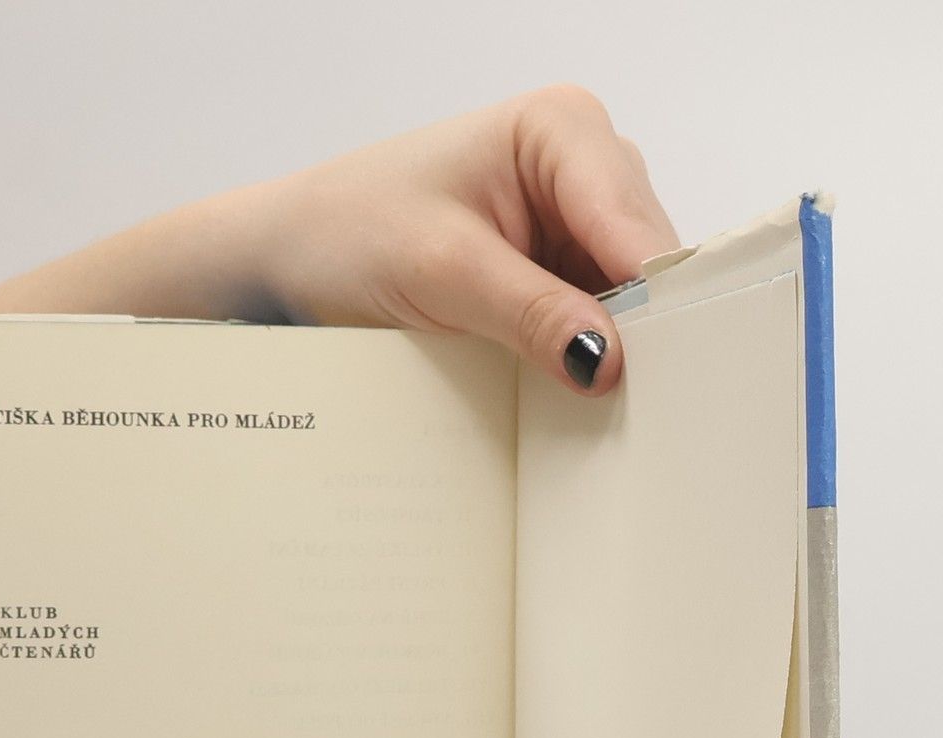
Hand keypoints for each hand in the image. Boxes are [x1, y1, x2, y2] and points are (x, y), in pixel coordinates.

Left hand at [252, 88, 678, 393]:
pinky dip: (585, 351)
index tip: (651, 376)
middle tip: (628, 403)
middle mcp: (581, 161)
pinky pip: (593, 313)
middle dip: (638, 327)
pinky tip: (572, 385)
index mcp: (562, 129)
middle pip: (644, 259)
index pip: (634, 226)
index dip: (651, 302)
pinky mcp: (551, 262)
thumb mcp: (443, 274)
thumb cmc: (348, 233)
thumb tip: (608, 361)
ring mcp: (569, 214)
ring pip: (627, 293)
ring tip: (597, 401)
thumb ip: (531, 313)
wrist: (291, 254)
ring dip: (613, 346)